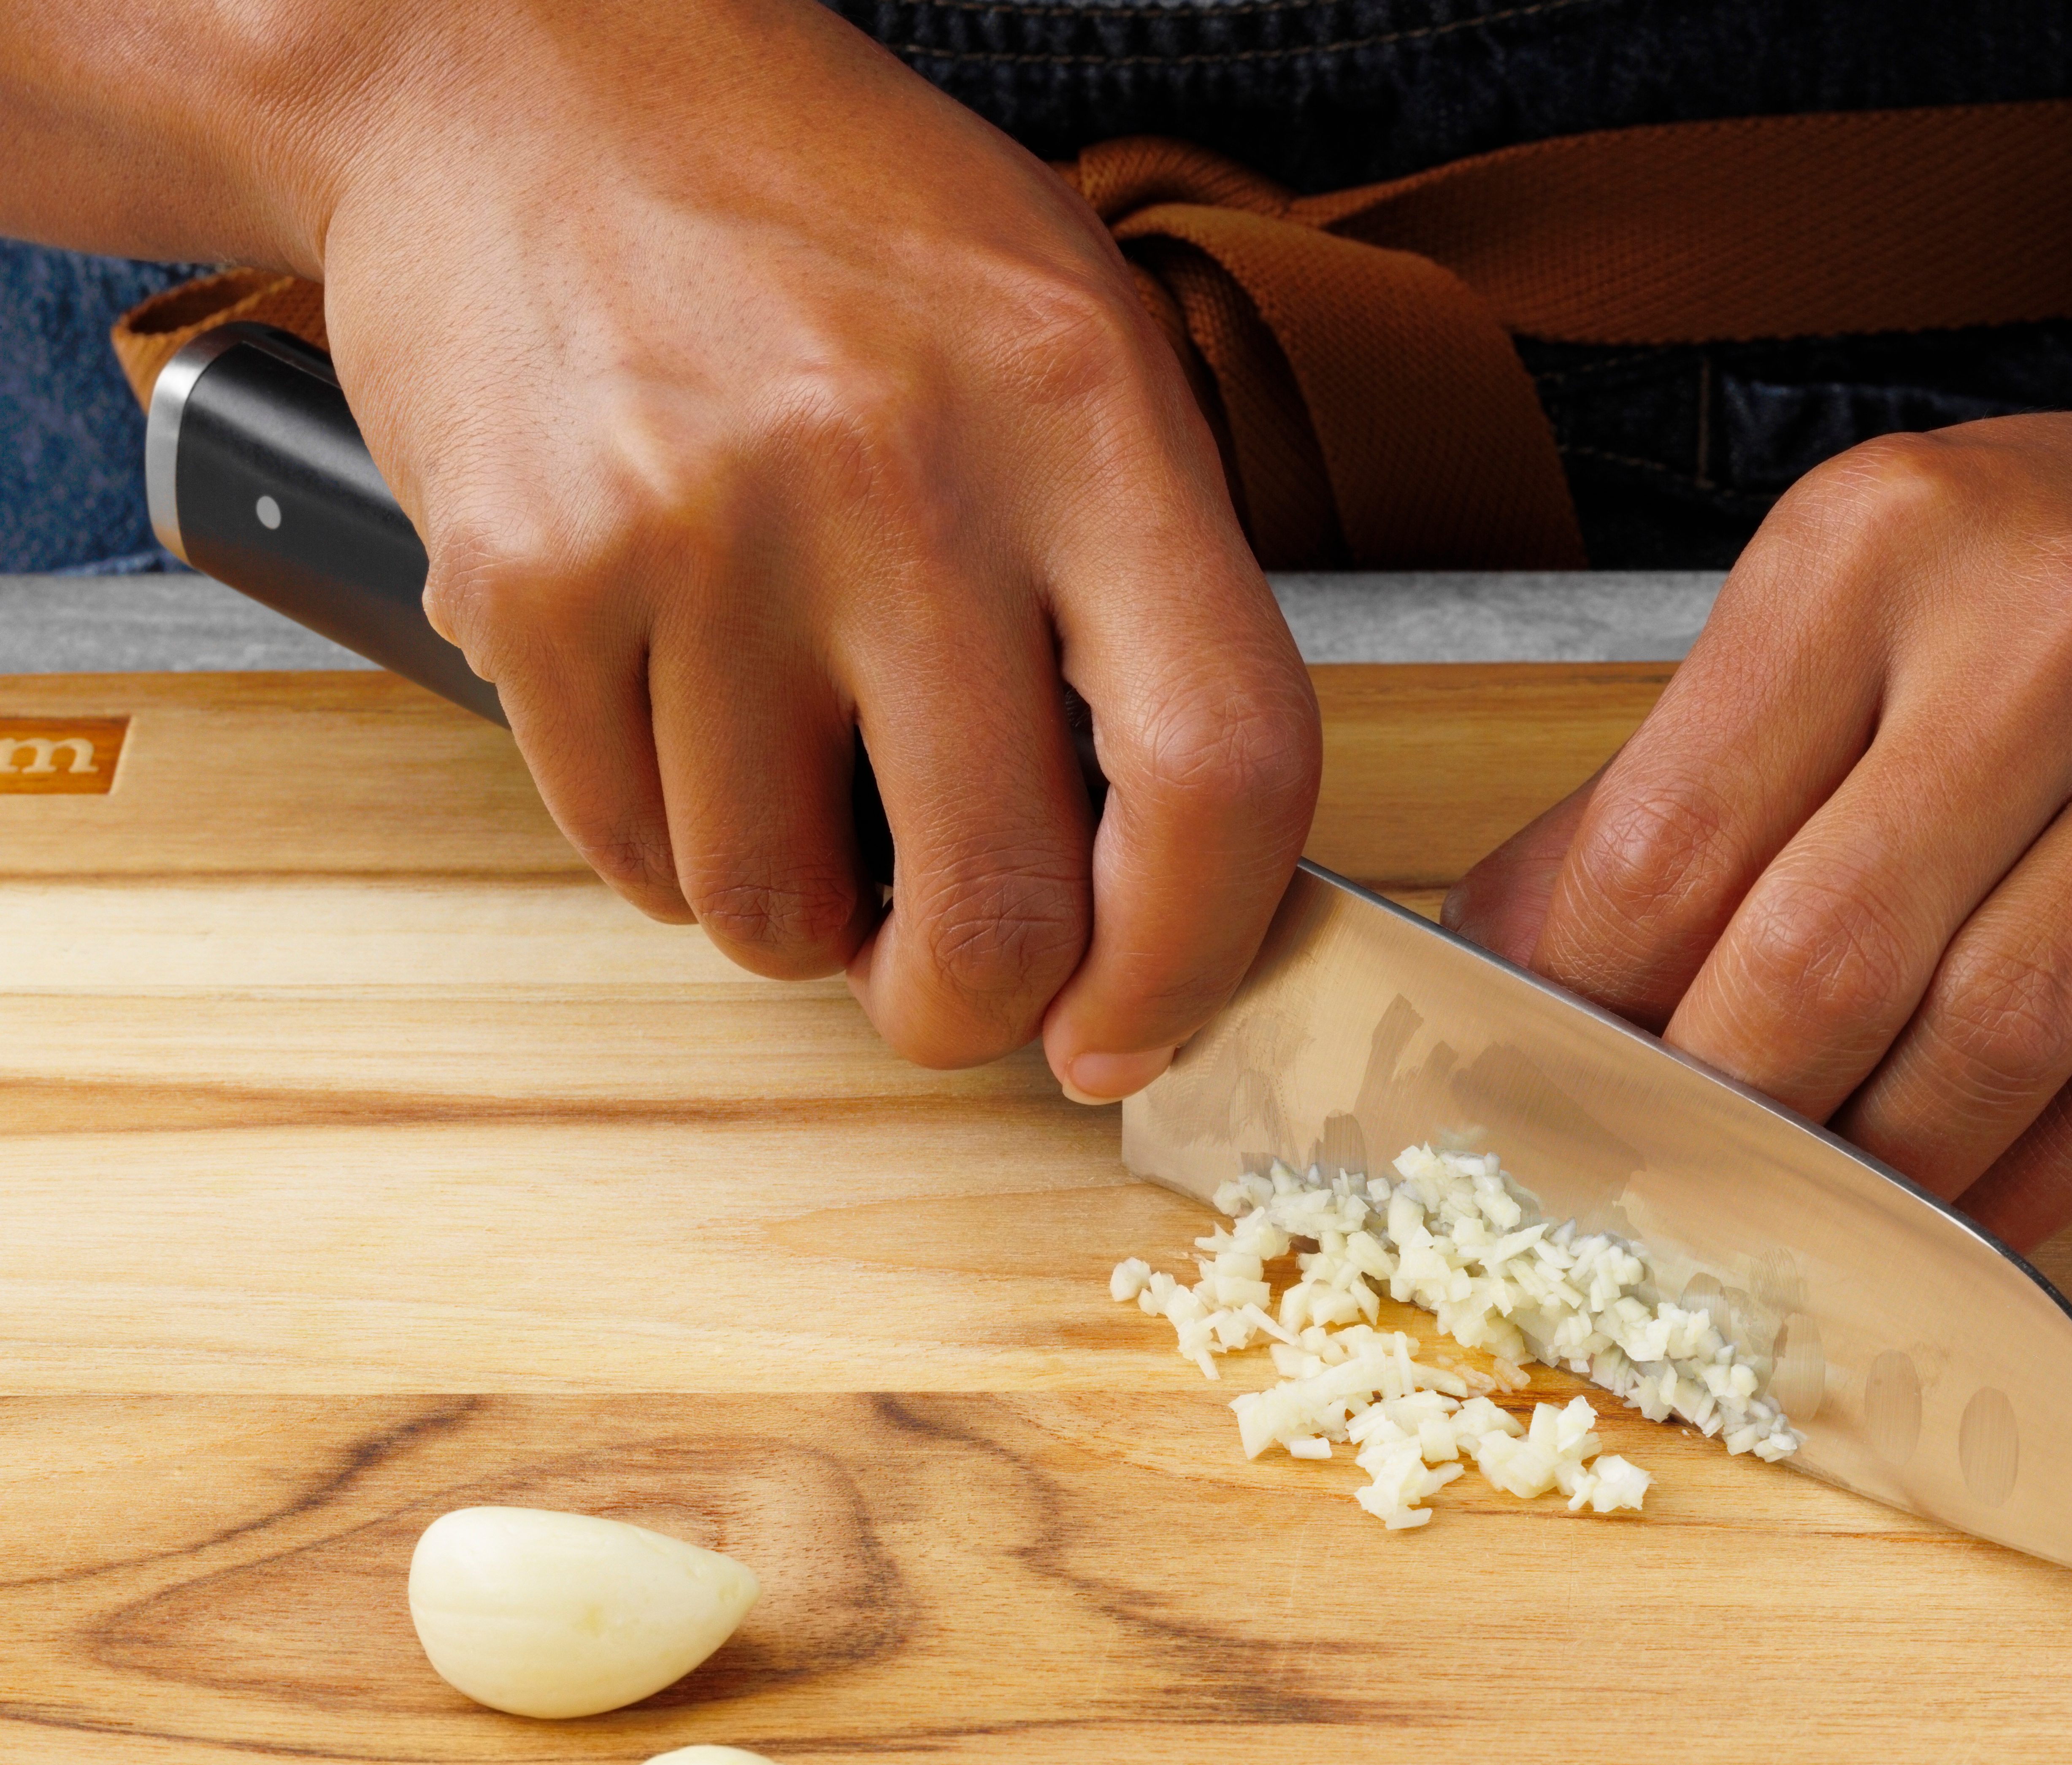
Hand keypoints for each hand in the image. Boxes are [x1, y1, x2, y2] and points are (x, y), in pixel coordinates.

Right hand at [305, 0, 1315, 1090]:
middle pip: (1000, 907)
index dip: (1196, 957)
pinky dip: (679, 856)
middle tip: (957, 975)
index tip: (1137, 1030)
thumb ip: (1147, 596)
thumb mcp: (1071, 337)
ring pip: (785, 917)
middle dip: (979, 1008)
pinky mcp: (536, 583)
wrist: (521, 69)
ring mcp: (704, 536)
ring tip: (810, 798)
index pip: (1218, 772)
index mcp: (1084, 419)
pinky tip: (698, 732)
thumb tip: (1171, 882)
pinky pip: (636, 856)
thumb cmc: (833, 221)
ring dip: (809, 926)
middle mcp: (905, 479)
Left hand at [1445, 341, 2071, 1247]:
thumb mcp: (1861, 591)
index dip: (1584, 1008)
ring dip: (1874, 1175)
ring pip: (1992, 1045)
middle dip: (1721, 1115)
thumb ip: (1685, 778)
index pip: (1671, 839)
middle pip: (1823, 959)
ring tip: (1807, 1224)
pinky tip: (1961, 1225)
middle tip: (1665, 1192)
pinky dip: (2030, 1187)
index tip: (1547, 1098)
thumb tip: (1503, 963)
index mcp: (1887, 544)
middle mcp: (2063, 631)